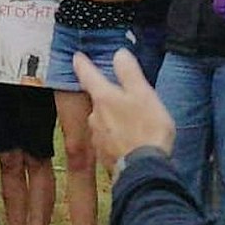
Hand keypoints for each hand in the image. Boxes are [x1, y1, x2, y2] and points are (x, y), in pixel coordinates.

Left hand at [73, 49, 175, 165]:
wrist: (144, 170)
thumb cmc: (146, 130)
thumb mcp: (143, 94)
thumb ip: (129, 73)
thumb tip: (119, 54)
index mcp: (103, 98)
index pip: (88, 75)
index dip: (83, 64)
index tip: (77, 57)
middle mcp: (95, 117)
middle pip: (98, 100)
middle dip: (109, 97)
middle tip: (127, 98)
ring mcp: (98, 137)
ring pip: (103, 121)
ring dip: (114, 119)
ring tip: (134, 122)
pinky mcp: (104, 155)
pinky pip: (109, 139)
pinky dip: (118, 137)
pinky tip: (131, 140)